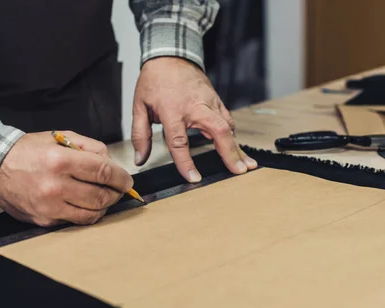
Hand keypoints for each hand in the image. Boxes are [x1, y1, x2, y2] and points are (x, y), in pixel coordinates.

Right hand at [0, 131, 133, 226]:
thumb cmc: (28, 151)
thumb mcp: (60, 137)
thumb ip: (90, 147)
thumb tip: (112, 163)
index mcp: (60, 160)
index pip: (104, 172)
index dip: (122, 178)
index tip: (127, 181)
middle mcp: (55, 186)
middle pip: (102, 196)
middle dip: (117, 193)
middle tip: (119, 190)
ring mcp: (49, 207)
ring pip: (92, 214)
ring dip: (105, 207)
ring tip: (105, 198)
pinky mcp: (44, 221)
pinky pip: (75, 221)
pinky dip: (85, 214)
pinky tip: (85, 204)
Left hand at [131, 57, 256, 182]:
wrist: (170, 54)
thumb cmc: (155, 80)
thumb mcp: (139, 106)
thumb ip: (140, 135)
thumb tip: (140, 159)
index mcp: (172, 110)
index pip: (180, 141)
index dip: (186, 162)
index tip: (193, 177)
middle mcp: (195, 106)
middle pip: (218, 131)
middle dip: (230, 153)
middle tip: (238, 171)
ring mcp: (209, 102)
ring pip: (228, 126)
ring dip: (237, 146)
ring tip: (245, 165)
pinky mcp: (216, 100)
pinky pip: (228, 119)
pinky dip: (233, 135)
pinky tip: (237, 148)